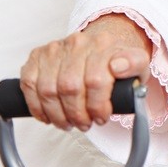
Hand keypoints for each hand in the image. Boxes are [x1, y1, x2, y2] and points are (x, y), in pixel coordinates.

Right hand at [19, 14, 152, 130]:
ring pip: (48, 89)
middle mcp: (78, 43)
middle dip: (77, 114)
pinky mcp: (37, 56)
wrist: (102, 45)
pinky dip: (37, 106)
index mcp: (104, 44)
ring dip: (57, 114)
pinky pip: (29, 84)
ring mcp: (56, 48)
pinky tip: (48, 116)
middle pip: (70, 87)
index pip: (96, 81)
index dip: (97, 106)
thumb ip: (136, 65)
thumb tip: (119, 67)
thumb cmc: (118, 60)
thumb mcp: (138, 64)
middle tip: (84, 124)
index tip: (101, 117)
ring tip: (68, 122)